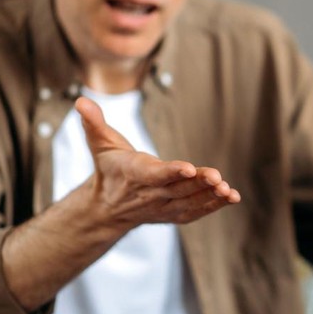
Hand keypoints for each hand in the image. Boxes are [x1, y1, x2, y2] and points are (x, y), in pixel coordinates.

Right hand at [76, 97, 239, 229]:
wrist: (108, 207)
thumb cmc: (110, 169)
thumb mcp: (100, 143)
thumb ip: (94, 122)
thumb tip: (80, 100)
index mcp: (135, 174)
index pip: (155, 174)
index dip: (172, 172)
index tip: (189, 168)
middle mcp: (151, 193)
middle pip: (178, 189)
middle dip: (199, 183)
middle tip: (218, 177)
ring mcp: (164, 206)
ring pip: (189, 202)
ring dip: (210, 197)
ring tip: (229, 191)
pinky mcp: (175, 213)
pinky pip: (196, 211)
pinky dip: (214, 206)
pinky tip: (232, 197)